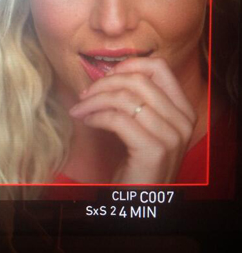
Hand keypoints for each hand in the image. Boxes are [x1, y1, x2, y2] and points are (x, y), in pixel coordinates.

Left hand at [69, 57, 196, 182]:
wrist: (141, 198)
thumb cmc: (136, 160)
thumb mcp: (143, 125)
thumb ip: (136, 100)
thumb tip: (106, 73)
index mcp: (182, 109)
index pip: (159, 67)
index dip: (128, 65)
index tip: (105, 76)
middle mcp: (182, 120)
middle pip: (137, 81)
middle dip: (103, 84)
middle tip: (84, 95)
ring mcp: (171, 136)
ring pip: (125, 99)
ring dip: (94, 101)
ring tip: (80, 109)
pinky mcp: (154, 150)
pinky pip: (118, 119)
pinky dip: (96, 117)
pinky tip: (87, 122)